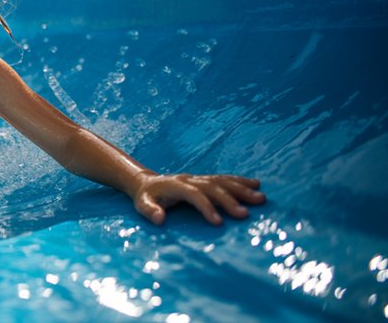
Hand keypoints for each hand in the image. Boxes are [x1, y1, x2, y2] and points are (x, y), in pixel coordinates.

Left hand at [133, 173, 264, 225]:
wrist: (146, 182)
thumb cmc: (146, 197)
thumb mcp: (141, 205)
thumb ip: (149, 211)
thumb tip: (159, 219)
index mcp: (175, 185)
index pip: (194, 194)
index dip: (205, 207)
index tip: (218, 222)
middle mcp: (190, 179)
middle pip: (212, 187)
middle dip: (229, 200)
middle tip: (245, 214)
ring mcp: (198, 178)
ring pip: (222, 181)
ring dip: (241, 189)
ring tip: (260, 198)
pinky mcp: (204, 179)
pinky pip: (224, 179)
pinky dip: (240, 181)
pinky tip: (255, 184)